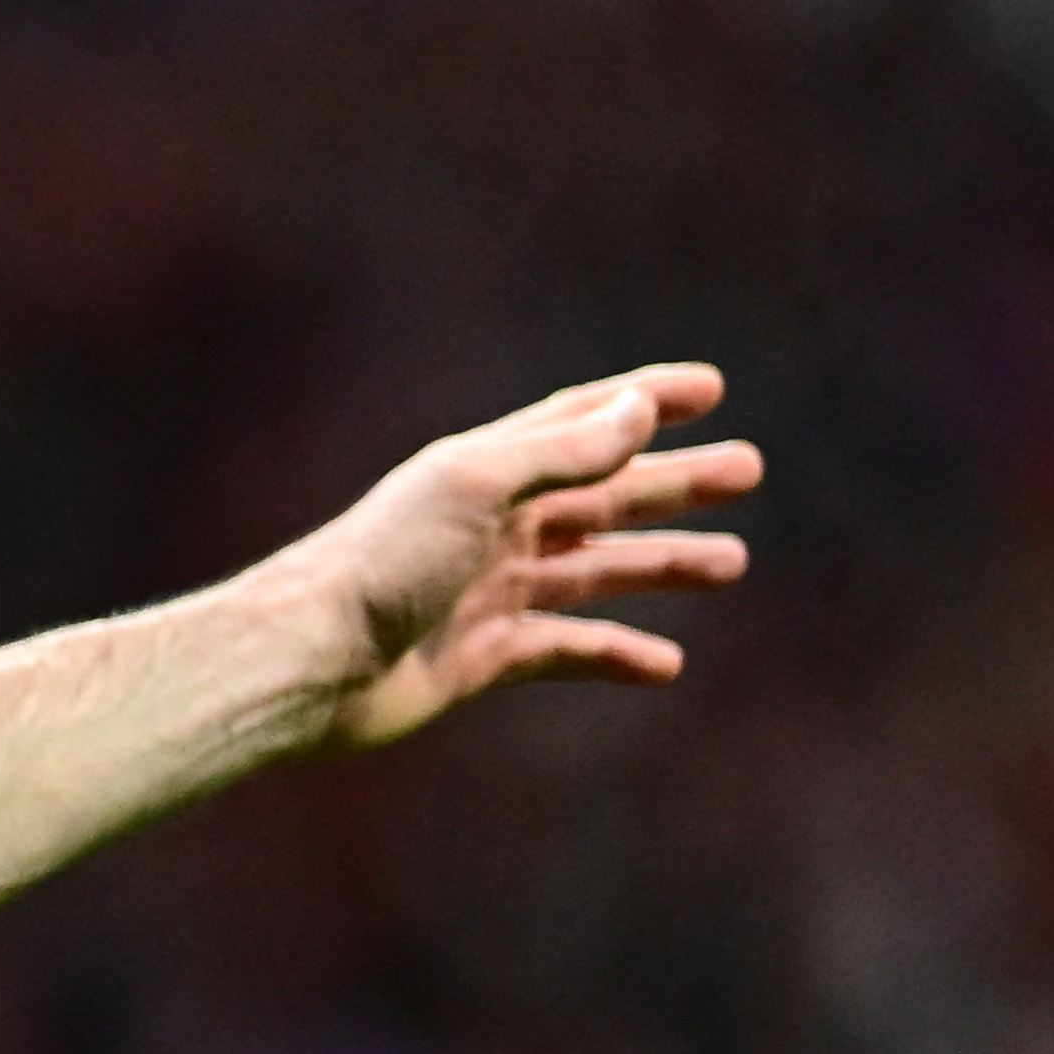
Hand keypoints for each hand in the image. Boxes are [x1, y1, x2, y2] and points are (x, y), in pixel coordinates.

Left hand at [298, 365, 758, 751]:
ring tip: (731, 563)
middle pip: (601, 495)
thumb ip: (562, 451)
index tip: (712, 389)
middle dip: (673, 484)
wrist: (306, 664)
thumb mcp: (477, 487)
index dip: (644, 401)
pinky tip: (666, 664)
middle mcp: (489, 527)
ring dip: (661, 564)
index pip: (581, 421)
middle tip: (748, 471)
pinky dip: (613, 654)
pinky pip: (563, 652)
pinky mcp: (479, 659)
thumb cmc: (379, 563)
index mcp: (487, 472)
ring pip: (593, 573)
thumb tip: (639, 408)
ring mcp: (486, 593)